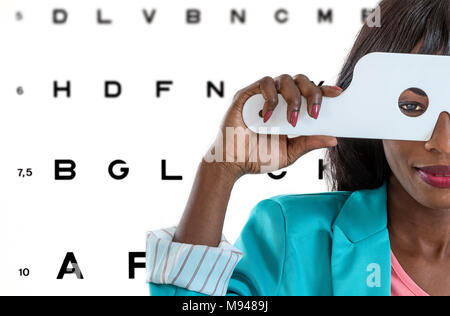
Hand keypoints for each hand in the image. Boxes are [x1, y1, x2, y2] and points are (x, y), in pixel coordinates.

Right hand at [203, 74, 342, 176]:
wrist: (233, 164)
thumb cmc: (258, 158)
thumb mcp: (290, 152)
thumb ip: (309, 143)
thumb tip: (333, 139)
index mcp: (289, 110)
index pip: (309, 93)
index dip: (324, 90)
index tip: (339, 94)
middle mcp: (277, 100)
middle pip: (301, 80)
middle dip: (312, 93)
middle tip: (314, 113)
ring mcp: (261, 96)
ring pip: (284, 79)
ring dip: (293, 97)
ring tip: (292, 120)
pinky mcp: (246, 95)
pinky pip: (263, 84)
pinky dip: (270, 98)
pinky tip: (269, 116)